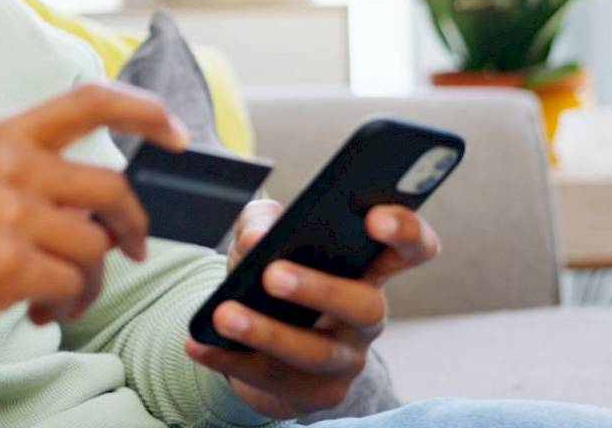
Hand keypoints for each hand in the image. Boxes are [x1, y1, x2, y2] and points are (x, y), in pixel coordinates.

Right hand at [0, 82, 188, 357]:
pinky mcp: (6, 265)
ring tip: (61, 300)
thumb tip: (86, 209)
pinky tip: (37, 314)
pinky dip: (66, 307)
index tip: (178, 132)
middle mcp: (8, 166)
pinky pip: (71, 286)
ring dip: (91, 282)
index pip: (89, 101)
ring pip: (96, 247)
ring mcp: (9, 215)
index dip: (145, 112)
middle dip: (134, 226)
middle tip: (131, 250)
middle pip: (112, 188)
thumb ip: (20, 174)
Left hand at [185, 199, 441, 417]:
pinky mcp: (315, 394)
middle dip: (320, 289)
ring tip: (224, 314)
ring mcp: (346, 360)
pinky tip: (199, 343)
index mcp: (368, 268)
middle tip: (273, 273)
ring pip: (315, 353)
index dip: (405, 232)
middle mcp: (367, 316)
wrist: (260, 343)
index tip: (373, 217)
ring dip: (267, 333)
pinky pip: (272, 379)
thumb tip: (258, 239)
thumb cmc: (271, 274)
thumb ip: (263, 222)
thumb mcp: (265, 238)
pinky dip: (230, 359)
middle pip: (365, 306)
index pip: (412, 249)